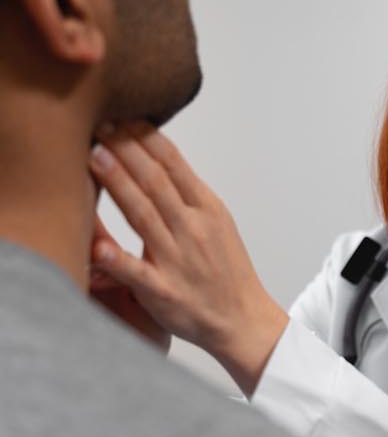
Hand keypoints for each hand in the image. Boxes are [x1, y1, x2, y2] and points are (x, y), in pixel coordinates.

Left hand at [87, 122, 287, 393]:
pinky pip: (138, 274)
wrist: (244, 319)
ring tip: (95, 157)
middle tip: (101, 125)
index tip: (123, 117)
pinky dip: (118, 261)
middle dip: (127, 151)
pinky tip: (97, 247)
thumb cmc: (226, 271)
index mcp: (208, 210)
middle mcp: (194, 229)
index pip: (175, 166)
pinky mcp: (165, 292)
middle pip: (156, 183)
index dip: (148, 139)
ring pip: (145, 216)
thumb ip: (186, 194)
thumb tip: (156, 160)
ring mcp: (179, 260)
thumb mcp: (216, 222)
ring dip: (119, 185)